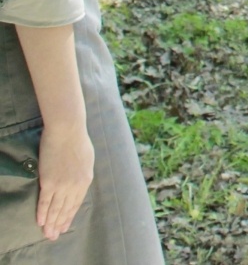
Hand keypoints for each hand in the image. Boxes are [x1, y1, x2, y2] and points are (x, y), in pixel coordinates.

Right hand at [36, 121, 93, 239]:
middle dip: (60, 224)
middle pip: (66, 209)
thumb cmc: (78, 141)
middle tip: (55, 236)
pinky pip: (45, 201)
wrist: (68, 131)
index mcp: (86, 180)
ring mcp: (62, 185)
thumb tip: (79, 180)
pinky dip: (42, 212)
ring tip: (47, 233)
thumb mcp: (87, 160)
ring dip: (51, 222)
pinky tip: (40, 221)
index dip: (70, 216)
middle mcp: (75, 186)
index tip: (65, 226)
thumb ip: (82, 173)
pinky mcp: (49, 182)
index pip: (76, 203)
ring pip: (55, 208)